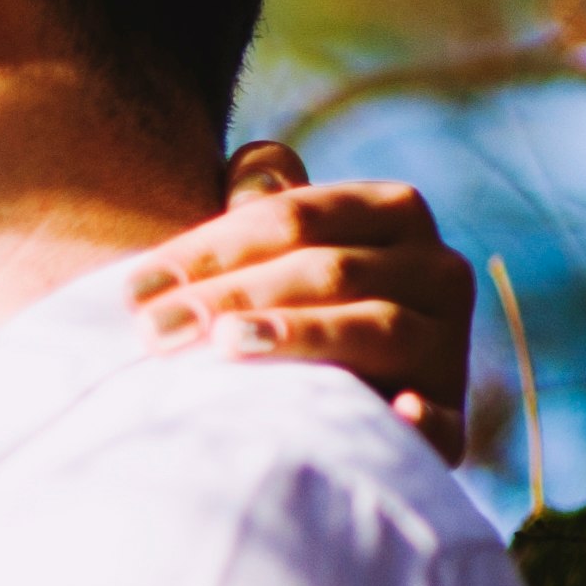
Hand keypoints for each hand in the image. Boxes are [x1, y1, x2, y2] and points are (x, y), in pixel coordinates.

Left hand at [127, 140, 477, 463]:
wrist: (348, 416)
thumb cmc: (291, 312)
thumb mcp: (280, 254)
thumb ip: (265, 210)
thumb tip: (251, 164)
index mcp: (395, 212)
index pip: (297, 218)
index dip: (211, 247)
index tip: (135, 289)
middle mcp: (436, 270)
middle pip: (326, 271)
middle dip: (231, 296)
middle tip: (154, 331)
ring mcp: (446, 346)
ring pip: (374, 327)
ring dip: (299, 336)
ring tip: (227, 346)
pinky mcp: (450, 421)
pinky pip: (439, 420)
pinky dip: (417, 420)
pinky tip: (390, 413)